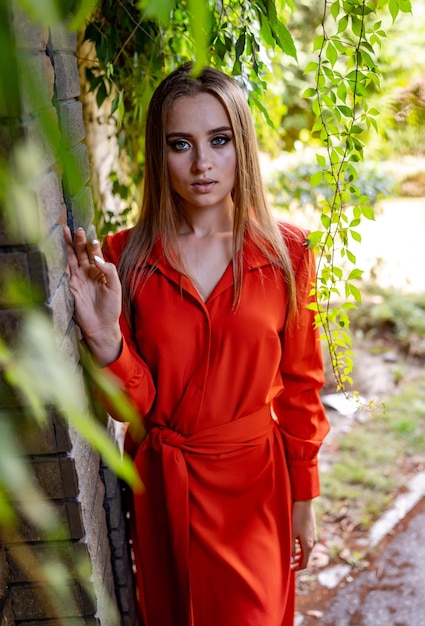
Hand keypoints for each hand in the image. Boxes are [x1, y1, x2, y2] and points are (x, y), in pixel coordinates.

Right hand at [64, 226, 122, 365]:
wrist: (102, 326)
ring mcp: (78, 279)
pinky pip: (65, 271)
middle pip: (81, 252)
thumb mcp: (115, 287)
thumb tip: (96, 257)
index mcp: (100, 271)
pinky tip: (59, 250)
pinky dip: (62, 260)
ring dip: (68, 246)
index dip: (92, 245)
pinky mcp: (70, 287)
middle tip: (76, 228)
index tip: (91, 238)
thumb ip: (109, 270)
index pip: (95, 253)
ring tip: (66, 231)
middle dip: (78, 240)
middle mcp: (88, 272)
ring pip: (72, 258)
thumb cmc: (111, 307)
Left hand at [291, 499, 316, 570]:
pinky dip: (302, 547)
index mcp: (308, 545)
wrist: (304, 502)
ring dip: (300, 555)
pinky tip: (295, 544)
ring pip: (307, 550)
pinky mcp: (312, 531)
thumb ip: (291, 548)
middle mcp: (313, 542)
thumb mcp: (291, 534)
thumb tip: (291, 560)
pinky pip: (308, 543)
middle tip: (289, 564)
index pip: (304, 563)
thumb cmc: (296, 517)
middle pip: (306, 558)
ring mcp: (313, 536)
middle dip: (298, 562)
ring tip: (291, 556)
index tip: (289, 569)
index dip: (296, 568)